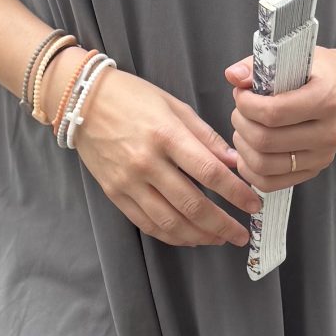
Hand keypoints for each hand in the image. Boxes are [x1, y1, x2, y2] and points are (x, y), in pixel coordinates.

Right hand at [56, 64, 264, 248]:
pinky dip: (172, 236)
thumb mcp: (175, 106)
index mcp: (166, 135)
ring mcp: (128, 182)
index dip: (236, 194)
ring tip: (219, 238)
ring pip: (170, 222)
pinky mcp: (114, 194)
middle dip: (223, 225)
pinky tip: (190, 237)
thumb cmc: (133, 97)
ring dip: (200, 236)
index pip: (209, 173)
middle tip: (242, 234)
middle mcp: (146, 162)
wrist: (82, 100)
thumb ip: (206, 137)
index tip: (253, 205)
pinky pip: (147, 224)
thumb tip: (234, 163)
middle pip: (192, 205)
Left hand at [221, 45, 335, 188]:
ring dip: (243, 146)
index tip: (241, 94)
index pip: (273, 113)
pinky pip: (270, 182)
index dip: (246, 105)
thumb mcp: (295, 57)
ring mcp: (322, 156)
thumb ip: (259, 65)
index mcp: (326, 99)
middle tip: (241, 110)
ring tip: (244, 128)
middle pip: (265, 141)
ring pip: (264, 165)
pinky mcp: (314, 170)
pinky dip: (250, 169)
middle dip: (241, 123)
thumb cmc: (320, 72)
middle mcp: (327, 133)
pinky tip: (248, 150)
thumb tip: (232, 77)